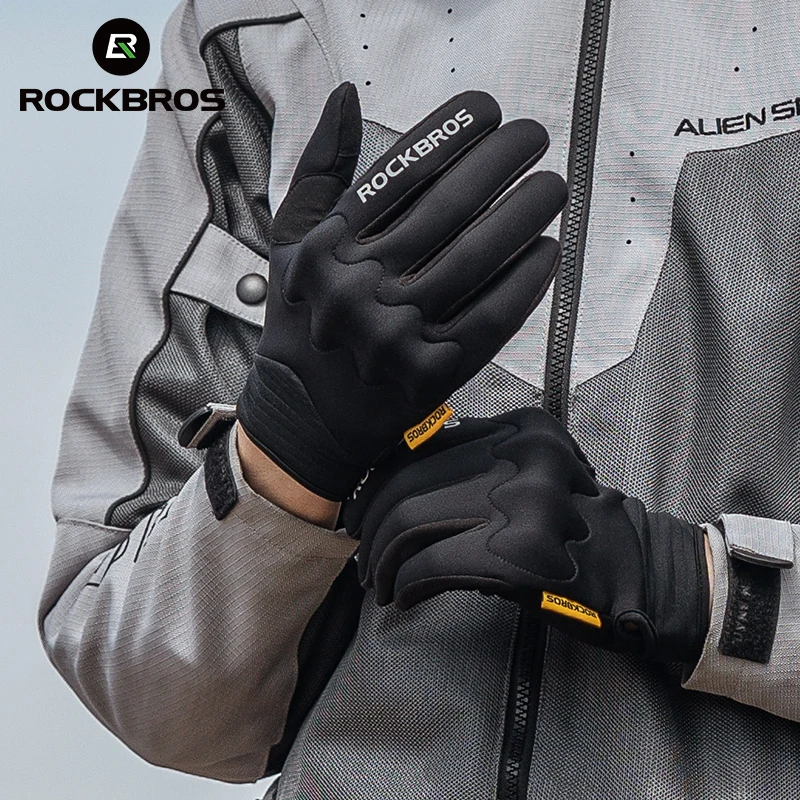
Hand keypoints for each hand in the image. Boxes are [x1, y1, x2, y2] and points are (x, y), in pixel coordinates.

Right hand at [236, 83, 567, 500]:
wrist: (305, 417)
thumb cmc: (304, 321)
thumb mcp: (293, 243)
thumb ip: (319, 169)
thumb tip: (346, 97)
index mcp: (325, 250)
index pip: (398, 174)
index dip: (451, 133)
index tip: (488, 111)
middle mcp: (355, 290)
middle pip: (446, 208)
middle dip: (501, 161)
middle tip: (533, 138)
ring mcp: (394, 336)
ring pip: (477, 257)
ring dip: (525, 213)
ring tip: (549, 188)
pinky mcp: (430, 374)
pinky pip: (492, 315)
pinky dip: (526, 279)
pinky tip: (546, 250)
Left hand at [342, 408, 710, 663]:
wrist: (640, 573)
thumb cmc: (574, 529)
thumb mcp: (534, 473)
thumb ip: (476, 463)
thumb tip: (395, 479)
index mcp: (522, 428)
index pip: (425, 448)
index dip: (381, 484)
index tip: (365, 515)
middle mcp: (522, 455)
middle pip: (410, 483)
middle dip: (373, 527)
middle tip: (365, 558)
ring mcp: (522, 502)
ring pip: (412, 520)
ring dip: (383, 559)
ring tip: (380, 584)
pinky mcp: (519, 553)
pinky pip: (433, 562)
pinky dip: (407, 583)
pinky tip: (404, 598)